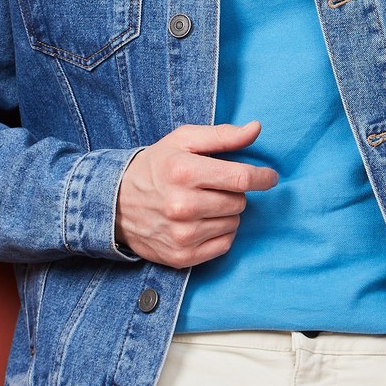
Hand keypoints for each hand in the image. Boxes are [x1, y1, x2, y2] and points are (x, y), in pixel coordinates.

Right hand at [116, 120, 277, 267]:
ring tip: (203, 205)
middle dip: (233, 193)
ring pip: (234, 224)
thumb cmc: (156, 167)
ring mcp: (182, 235)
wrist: (117, 203)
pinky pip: (225, 245)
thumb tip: (256, 129)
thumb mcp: (183, 141)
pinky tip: (201, 223)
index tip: (269, 177)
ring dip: (226, 214)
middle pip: (239, 202)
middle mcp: (182, 206)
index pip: (241, 178)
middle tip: (212, 188)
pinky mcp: (182, 256)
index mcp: (184, 172)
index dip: (262, 177)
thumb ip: (222, 135)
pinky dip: (220, 233)